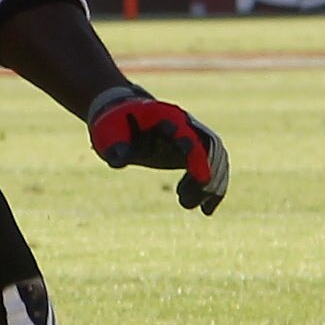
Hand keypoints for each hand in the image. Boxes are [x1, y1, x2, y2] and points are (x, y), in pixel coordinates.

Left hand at [87, 86, 229, 214]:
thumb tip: (119, 162)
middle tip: (184, 200)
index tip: (199, 180)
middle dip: (206, 175)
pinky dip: (215, 188)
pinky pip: (212, 167)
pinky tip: (206, 210)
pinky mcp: (192, 150)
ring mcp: (191, 135)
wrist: (119, 114)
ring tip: (186, 204)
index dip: (195, 154)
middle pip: (211, 147)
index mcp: (164, 116)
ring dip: (211, 185)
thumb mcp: (108, 135)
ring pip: (217, 159)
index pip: (187, 133)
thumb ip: (116, 146)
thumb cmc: (112, 125)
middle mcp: (184, 123)